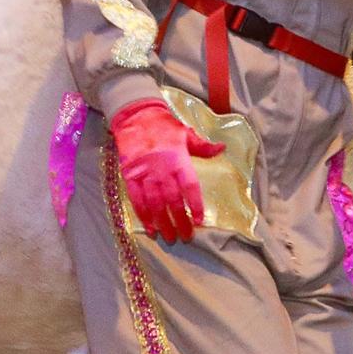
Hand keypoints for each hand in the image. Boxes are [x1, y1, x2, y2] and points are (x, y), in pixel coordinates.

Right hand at [110, 98, 224, 241]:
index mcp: (179, 159)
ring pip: (155, 204)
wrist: (136, 116)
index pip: (190, 186)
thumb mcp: (186, 133)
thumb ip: (203, 146)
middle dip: (180, 221)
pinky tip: (150, 228)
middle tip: (186, 237)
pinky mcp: (130, 176)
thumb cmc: (164, 126)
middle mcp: (163, 169)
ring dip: (163, 222)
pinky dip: (143, 216)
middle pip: (173, 200)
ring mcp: (145, 174)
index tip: (198, 220)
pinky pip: (137, 200)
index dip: (194, 205)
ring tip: (170, 237)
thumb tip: (222, 148)